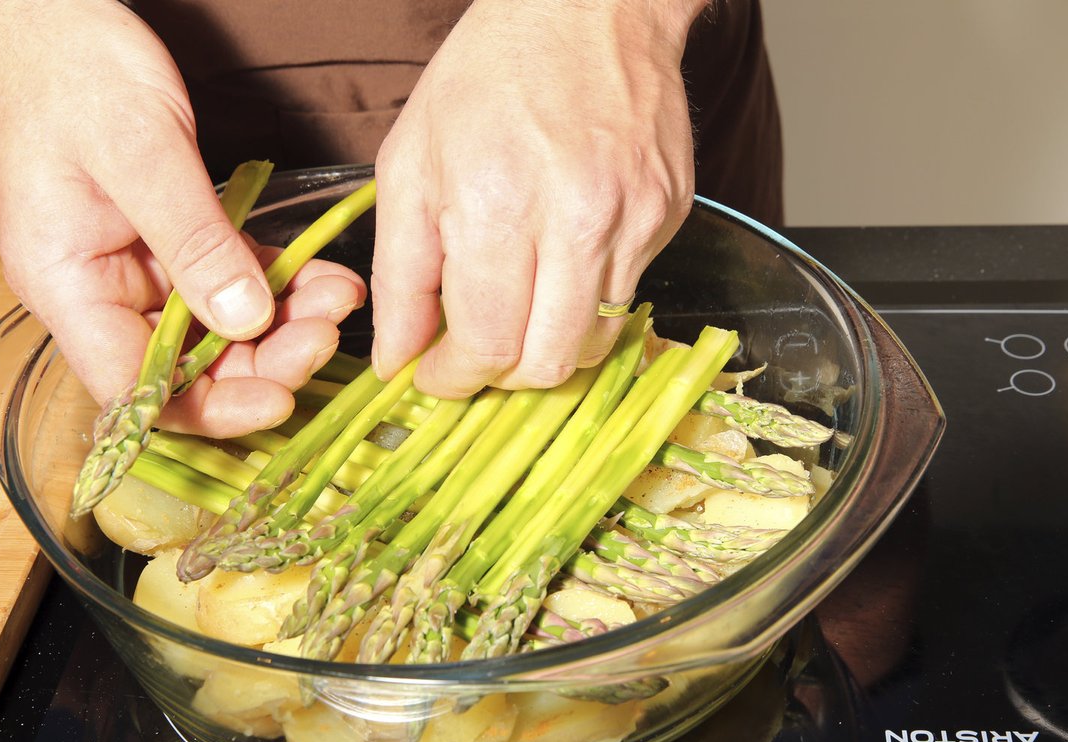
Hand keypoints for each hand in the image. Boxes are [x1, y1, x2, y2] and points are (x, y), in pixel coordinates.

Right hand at [0, 0, 365, 436]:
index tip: (278, 399)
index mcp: (67, 285)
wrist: (55, 16)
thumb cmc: (73, 70)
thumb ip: (192, 240)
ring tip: (337, 299)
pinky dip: (280, 285)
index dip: (207, 407)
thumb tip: (244, 318)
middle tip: (326, 334)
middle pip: (188, 366)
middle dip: (264, 360)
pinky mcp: (173, 245)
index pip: (135, 386)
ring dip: (283, 324)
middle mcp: (100, 292)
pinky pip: (232, 283)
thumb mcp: (140, 152)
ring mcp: (138, 270)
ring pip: (219, 329)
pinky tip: (325, 279)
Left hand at [371, 0, 701, 397]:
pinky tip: (562, 255)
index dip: (455, 379)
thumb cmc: (486, 77)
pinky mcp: (670, 216)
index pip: (487, 346)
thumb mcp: (409, 166)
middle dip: (502, 376)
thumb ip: (401, 276)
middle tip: (476, 352)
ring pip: (595, 343)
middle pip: (547, 364)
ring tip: (518, 307)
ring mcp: (635, 222)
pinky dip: (587, 300)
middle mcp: (577, 223)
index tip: (438, 376)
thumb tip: (397, 360)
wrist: (589, 8)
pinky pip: (627, 296)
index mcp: (498, 209)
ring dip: (548, 346)